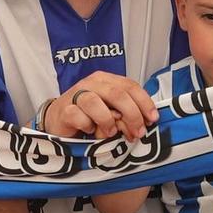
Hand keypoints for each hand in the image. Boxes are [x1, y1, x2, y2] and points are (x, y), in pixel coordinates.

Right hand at [43, 72, 158, 140]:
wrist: (59, 121)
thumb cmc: (89, 116)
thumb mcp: (112, 112)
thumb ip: (126, 113)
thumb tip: (143, 124)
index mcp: (106, 80)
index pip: (130, 85)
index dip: (144, 102)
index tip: (153, 119)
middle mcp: (91, 84)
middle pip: (117, 94)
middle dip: (132, 114)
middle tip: (138, 132)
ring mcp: (76, 95)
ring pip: (95, 102)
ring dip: (107, 120)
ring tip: (110, 132)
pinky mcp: (64, 110)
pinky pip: (79, 117)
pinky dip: (88, 126)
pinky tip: (89, 131)